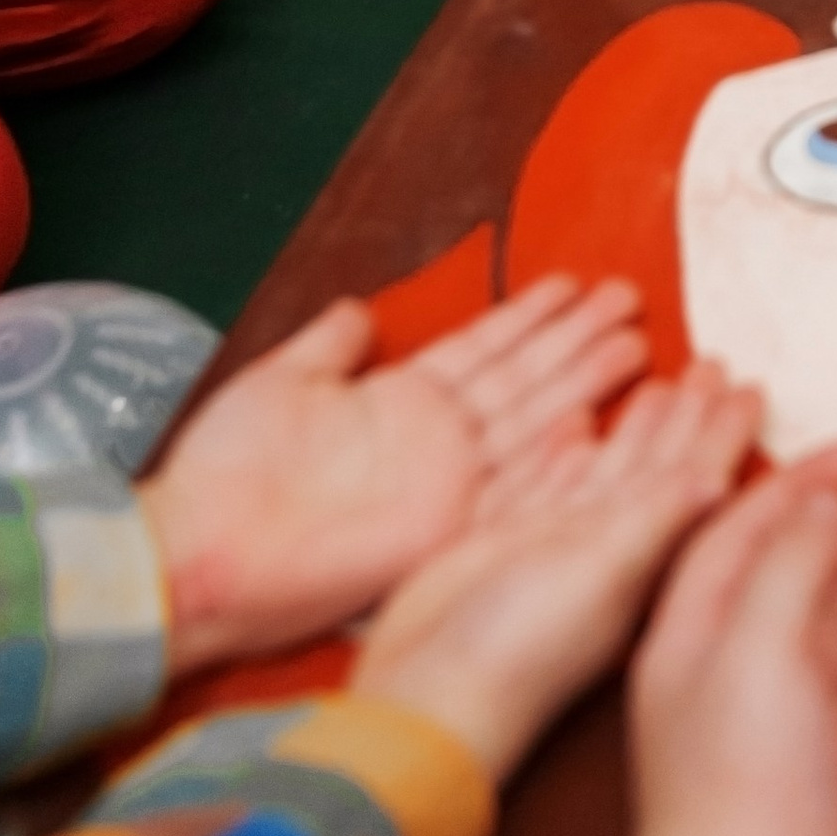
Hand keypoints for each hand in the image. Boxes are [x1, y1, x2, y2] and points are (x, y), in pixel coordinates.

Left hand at [142, 279, 650, 674]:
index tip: (574, 284)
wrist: (201, 551)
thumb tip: (359, 309)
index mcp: (399, 402)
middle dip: (576, 338)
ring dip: (581, 379)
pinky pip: (511, 482)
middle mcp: (435, 440)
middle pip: (522, 377)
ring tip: (635, 337)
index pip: (481, 348)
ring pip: (531, 417)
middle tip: (630, 297)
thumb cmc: (228, 470)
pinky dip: (554, 452)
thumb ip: (328, 347)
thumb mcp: (279, 383)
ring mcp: (446, 483)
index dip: (528, 317)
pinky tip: (596, 419)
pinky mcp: (446, 527)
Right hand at [353, 364, 760, 780]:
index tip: (752, 387)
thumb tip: (720, 479)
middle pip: (655, 464)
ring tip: (660, 383)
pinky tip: (576, 424)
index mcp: (641, 553)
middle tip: (713, 366)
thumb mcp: (599, 575)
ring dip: (632, 428)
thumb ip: (654, 522)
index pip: (693, 477)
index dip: (722, 435)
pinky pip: (548, 483)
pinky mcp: (504, 545)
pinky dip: (566, 453)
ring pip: (605, 469)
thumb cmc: (520, 650)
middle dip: (686, 416)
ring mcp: (554, 546)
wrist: (425, 692)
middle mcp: (606, 547)